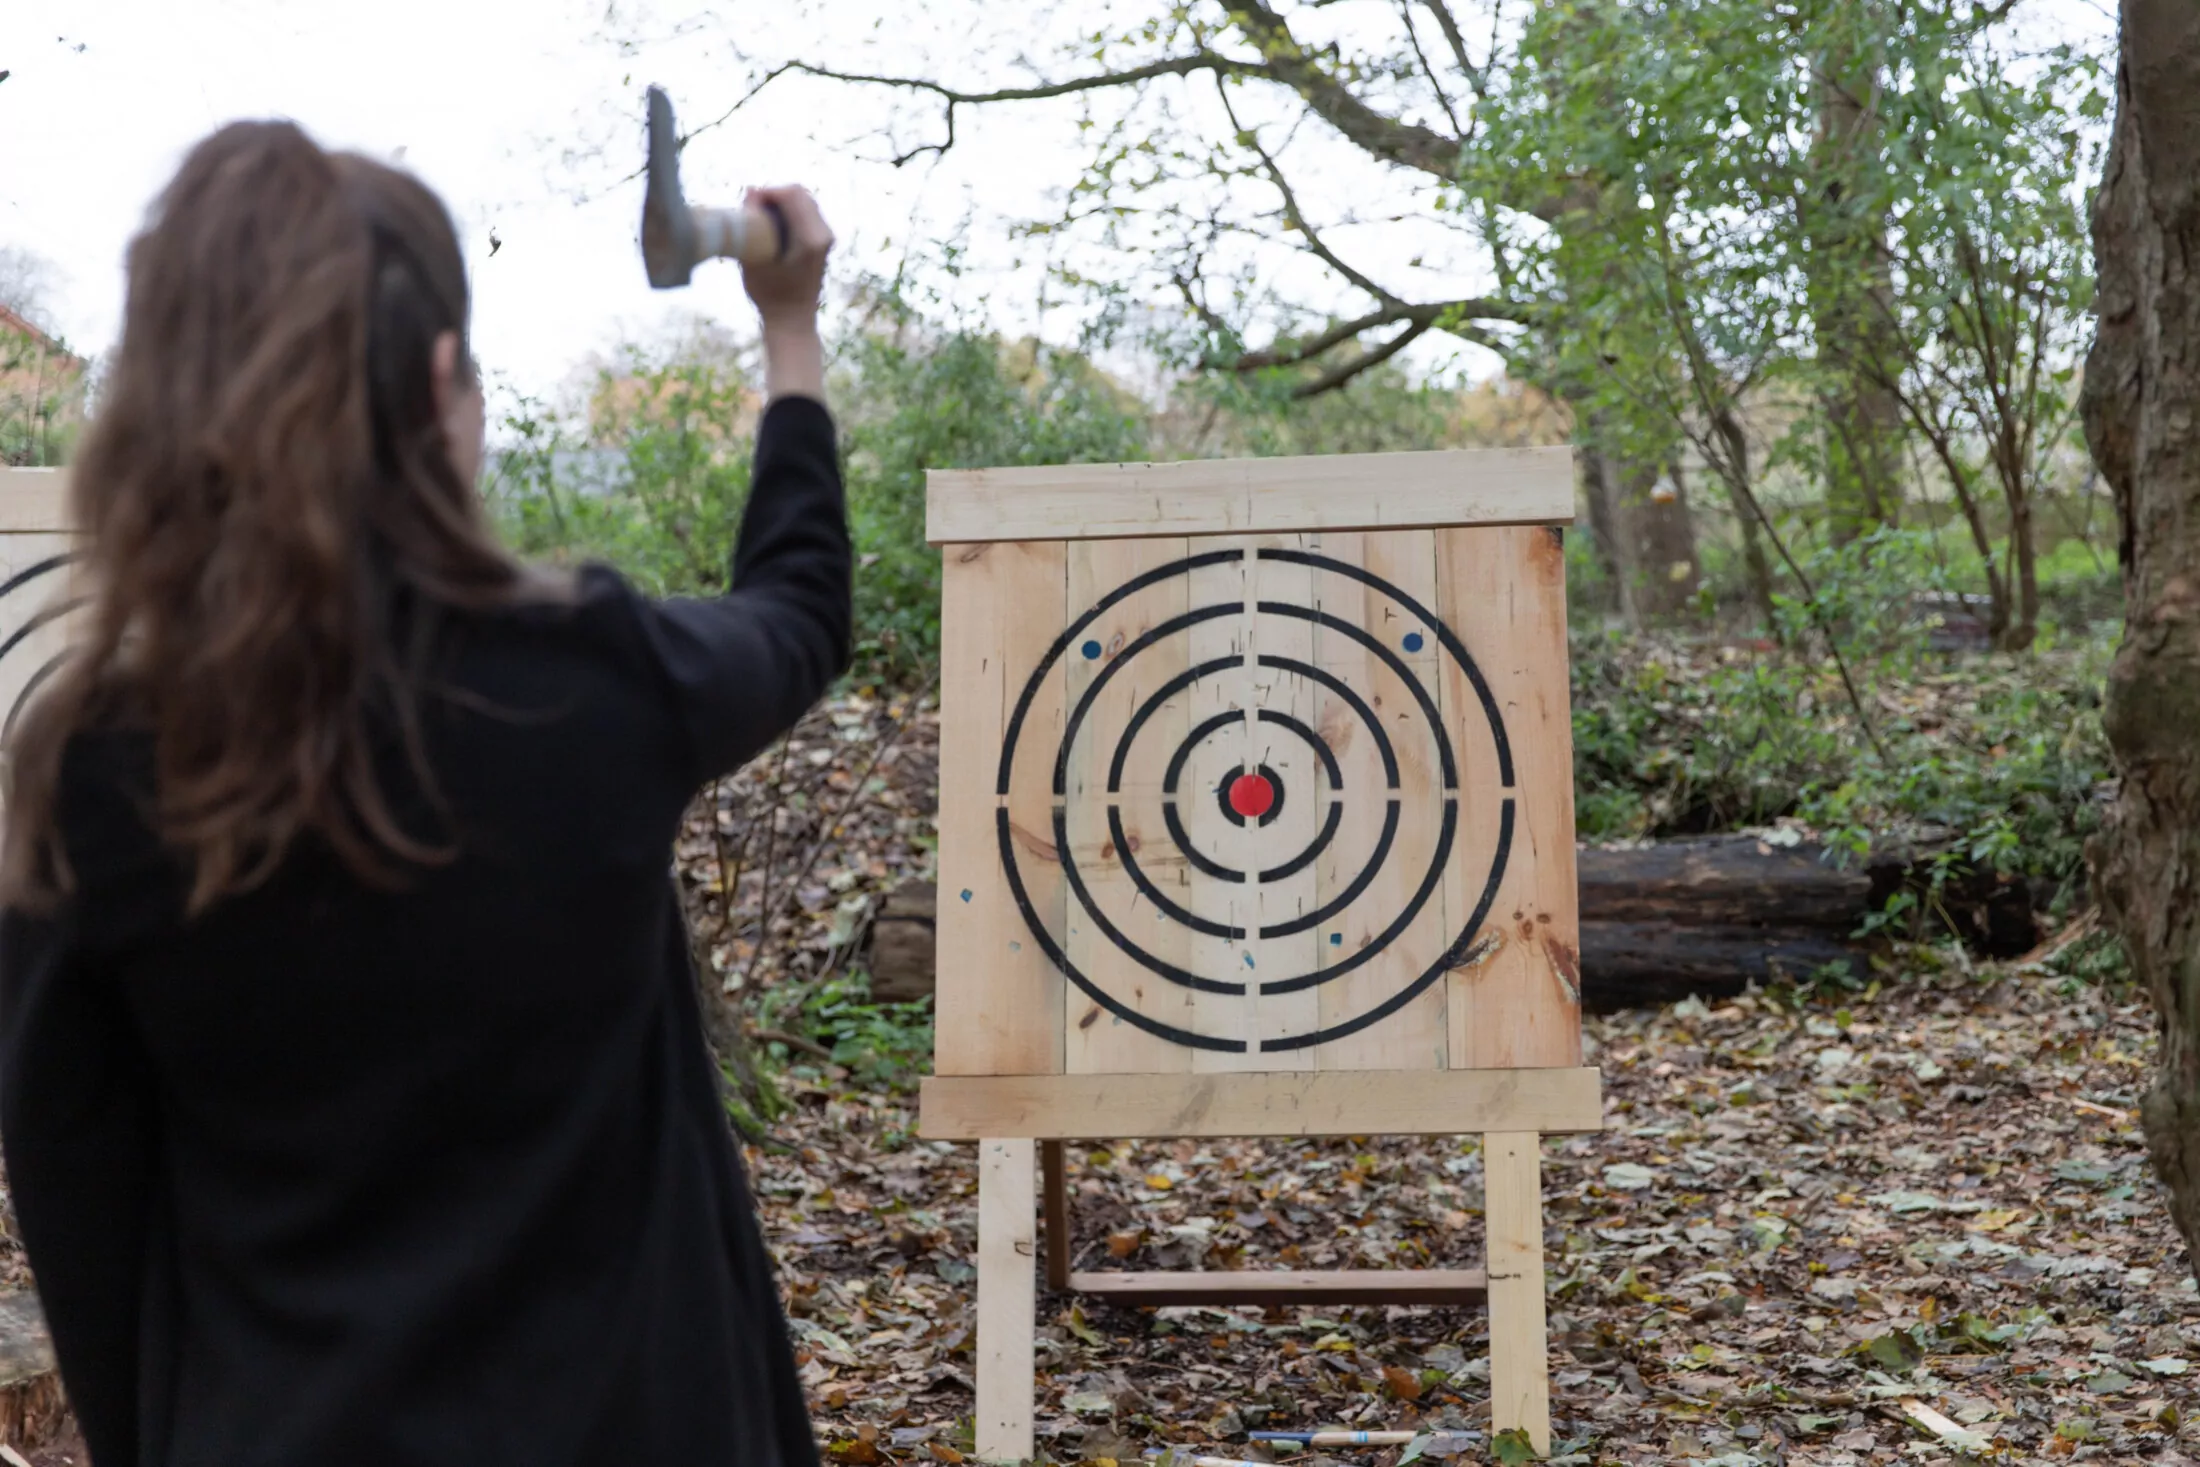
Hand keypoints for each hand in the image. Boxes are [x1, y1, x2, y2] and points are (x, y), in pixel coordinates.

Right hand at [740, 185, 831, 330]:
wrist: (792, 320)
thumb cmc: (769, 295)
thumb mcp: (753, 257)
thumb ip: (752, 222)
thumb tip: (751, 190)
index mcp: (811, 239)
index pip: (791, 195)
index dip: (767, 192)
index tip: (748, 203)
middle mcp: (824, 234)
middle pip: (799, 193)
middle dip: (774, 194)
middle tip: (752, 209)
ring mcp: (826, 237)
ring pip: (804, 200)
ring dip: (780, 202)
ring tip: (760, 218)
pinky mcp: (823, 241)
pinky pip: (806, 212)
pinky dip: (788, 211)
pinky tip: (771, 225)